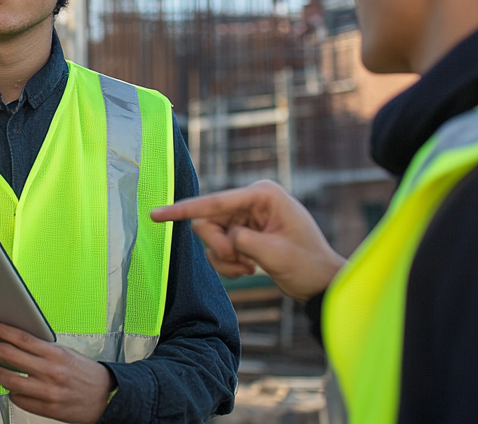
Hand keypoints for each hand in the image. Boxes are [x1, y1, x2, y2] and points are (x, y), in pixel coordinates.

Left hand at [0, 321, 112, 422]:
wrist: (105, 397)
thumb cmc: (85, 372)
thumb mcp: (65, 353)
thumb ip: (41, 349)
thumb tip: (15, 342)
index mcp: (54, 353)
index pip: (21, 338)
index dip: (1, 330)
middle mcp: (49, 371)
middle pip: (8, 356)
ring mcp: (46, 391)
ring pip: (8, 381)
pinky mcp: (46, 409)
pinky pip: (19, 399)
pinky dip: (11, 392)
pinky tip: (10, 387)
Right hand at [151, 180, 345, 301]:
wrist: (322, 283)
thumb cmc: (308, 265)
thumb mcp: (274, 254)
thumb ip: (242, 241)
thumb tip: (224, 236)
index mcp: (263, 194)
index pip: (215, 202)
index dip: (183, 210)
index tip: (156, 215)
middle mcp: (252, 200)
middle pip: (209, 220)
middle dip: (219, 246)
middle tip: (240, 263)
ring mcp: (246, 216)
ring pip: (211, 236)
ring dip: (225, 258)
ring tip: (249, 269)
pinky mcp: (244, 231)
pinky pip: (219, 246)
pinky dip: (228, 263)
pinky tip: (249, 269)